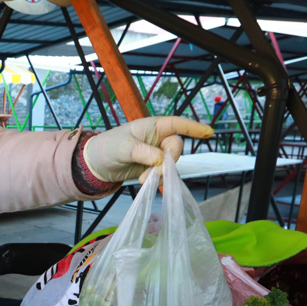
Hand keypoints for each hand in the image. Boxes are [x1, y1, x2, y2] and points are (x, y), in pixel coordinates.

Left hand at [84, 116, 212, 183]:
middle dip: (168, 161)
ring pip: (171, 164)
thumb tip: (160, 160)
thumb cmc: (108, 147)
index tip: (209, 133)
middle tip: (152, 172)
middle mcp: (158, 139)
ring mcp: (157, 154)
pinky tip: (144, 181)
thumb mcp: (123, 147)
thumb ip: (143, 152)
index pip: (177, 124)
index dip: (194, 128)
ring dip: (160, 173)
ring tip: (142, 178)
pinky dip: (157, 180)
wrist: (97, 164)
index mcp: (152, 126)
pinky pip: (164, 174)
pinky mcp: (153, 168)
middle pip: (176, 148)